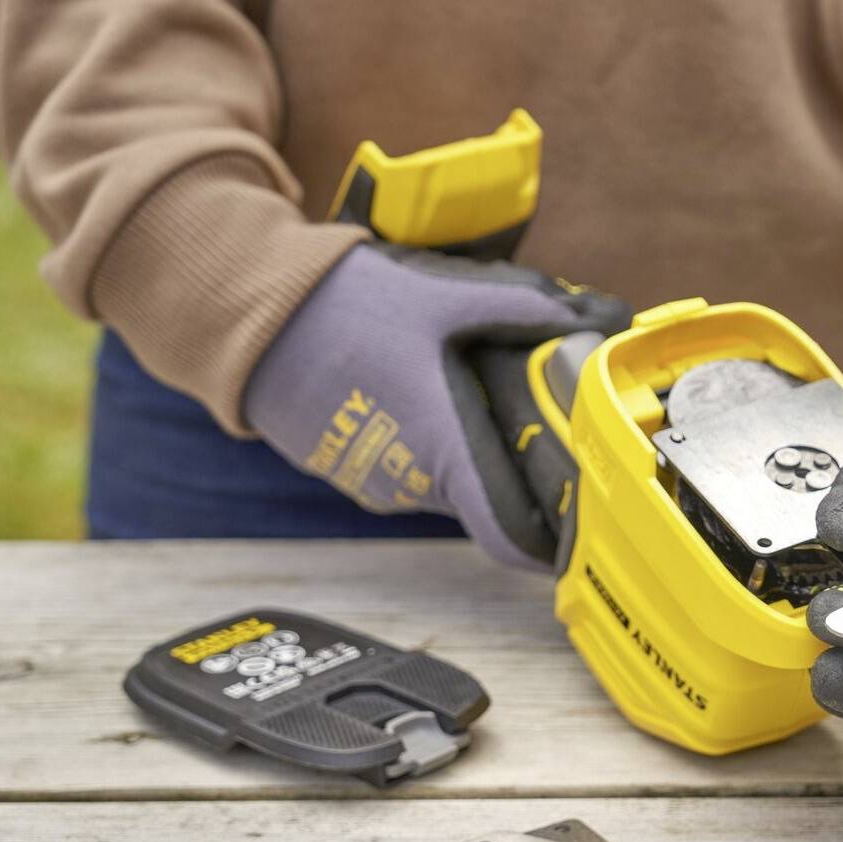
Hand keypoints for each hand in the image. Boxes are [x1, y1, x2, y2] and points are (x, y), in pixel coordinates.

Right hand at [243, 243, 630, 568]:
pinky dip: (421, 441)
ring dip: (464, 449)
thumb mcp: (445, 299)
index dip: (553, 542)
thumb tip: (597, 313)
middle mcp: (410, 485)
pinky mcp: (345, 470)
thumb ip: (524, 307)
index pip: (513, 540)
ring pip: (445, 481)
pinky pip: (403, 467)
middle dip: (514, 466)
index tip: (581, 523)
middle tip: (537, 415)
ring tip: (468, 389)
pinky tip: (418, 390)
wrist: (245, 312)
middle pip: (487, 499)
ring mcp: (373, 484)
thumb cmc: (344, 307)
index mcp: (446, 451)